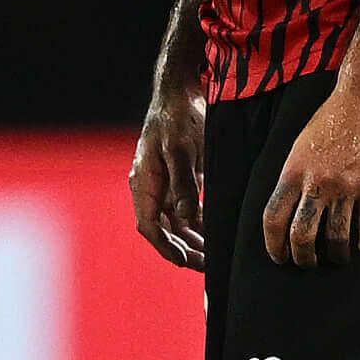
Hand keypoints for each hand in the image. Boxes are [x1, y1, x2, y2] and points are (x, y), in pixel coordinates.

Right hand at [129, 74, 207, 269]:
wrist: (181, 93)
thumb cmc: (179, 118)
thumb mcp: (183, 150)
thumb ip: (184, 184)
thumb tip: (186, 217)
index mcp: (144, 182)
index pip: (149, 225)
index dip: (166, 246)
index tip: (185, 262)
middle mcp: (151, 187)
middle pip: (163, 229)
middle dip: (183, 250)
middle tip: (208, 267)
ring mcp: (164, 185)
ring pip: (176, 223)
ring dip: (192, 241)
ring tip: (214, 257)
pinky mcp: (179, 180)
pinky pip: (186, 211)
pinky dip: (199, 225)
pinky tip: (216, 235)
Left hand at [262, 61, 359, 266]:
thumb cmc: (331, 119)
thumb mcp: (299, 145)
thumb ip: (294, 177)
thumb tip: (288, 209)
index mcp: (292, 172)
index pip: (273, 219)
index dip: (273, 245)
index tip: (278, 257)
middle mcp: (317, 183)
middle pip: (302, 236)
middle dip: (302, 258)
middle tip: (306, 263)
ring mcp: (347, 187)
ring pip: (336, 238)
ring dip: (336, 256)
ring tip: (337, 259)